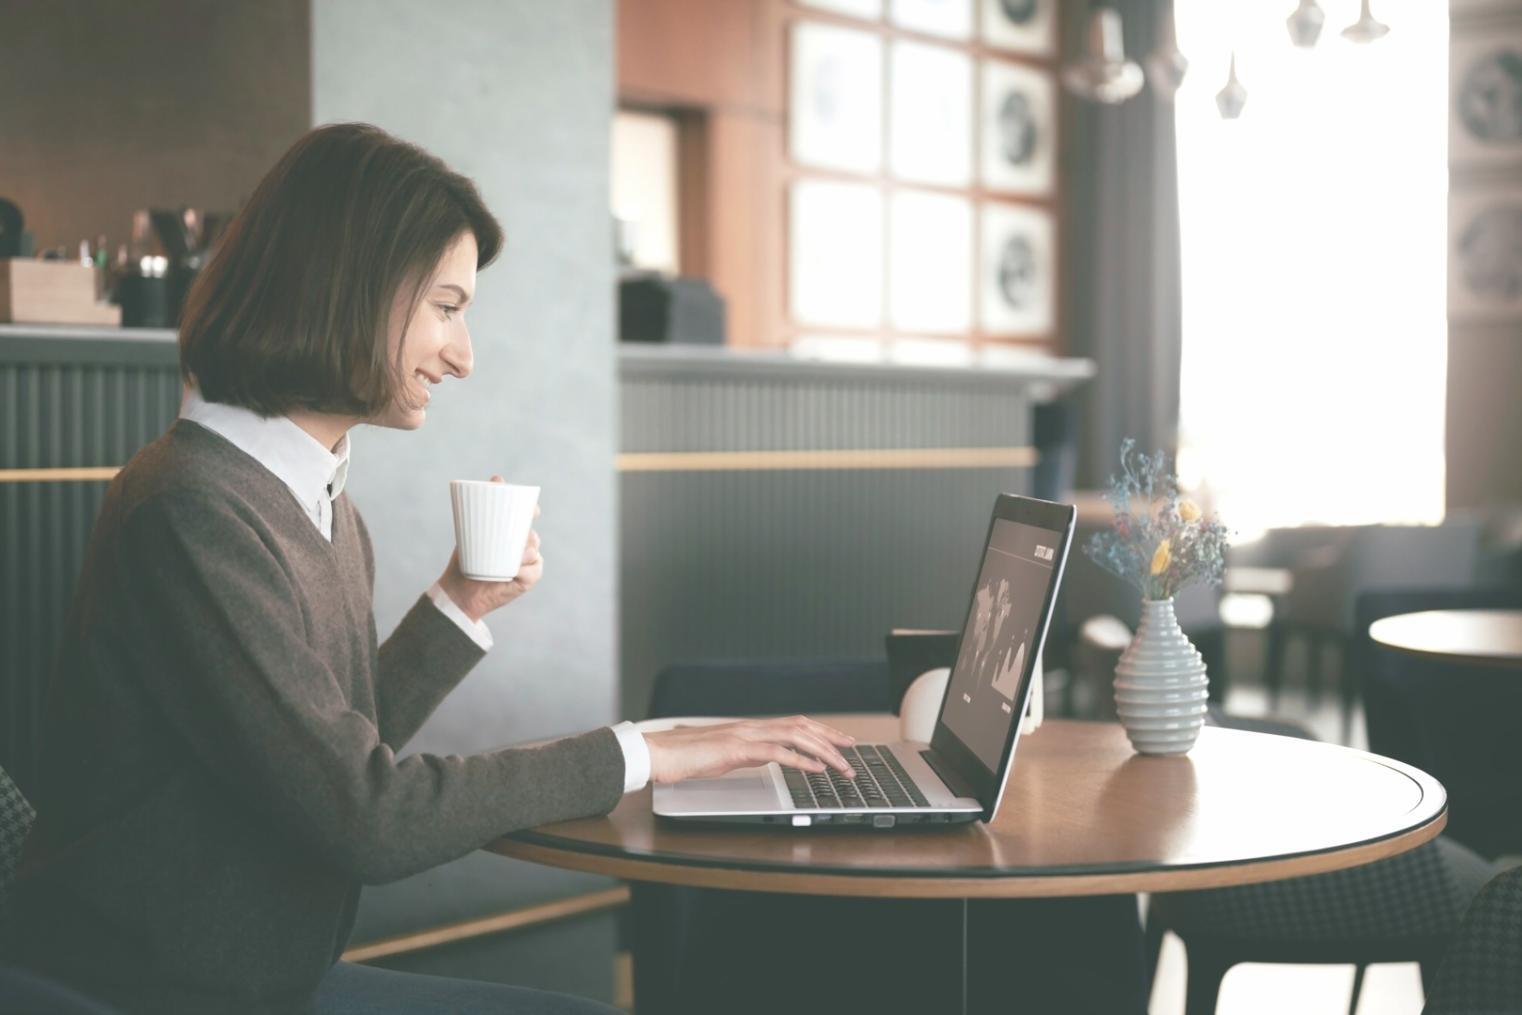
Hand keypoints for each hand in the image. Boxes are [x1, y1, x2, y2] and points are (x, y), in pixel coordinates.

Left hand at [436, 476, 541, 621]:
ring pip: (533, 549)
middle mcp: (523, 544)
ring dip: (526, 550)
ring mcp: (527, 561)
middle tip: (521, 532)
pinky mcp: (529, 578)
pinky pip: (534, 569)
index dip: (532, 509)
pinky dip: (525, 569)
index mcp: (512, 530)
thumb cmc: (466, 557)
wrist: (460, 590)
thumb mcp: (471, 529)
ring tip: (515, 555)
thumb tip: (498, 478)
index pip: (528, 515)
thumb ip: (483, 505)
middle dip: (528, 531)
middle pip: (531, 532)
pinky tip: (516, 569)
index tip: (530, 508)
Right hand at [643, 716, 857, 783]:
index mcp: (749, 729)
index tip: (840, 741)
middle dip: (831, 737)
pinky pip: (777, 752)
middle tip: (853, 749)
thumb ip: (746, 754)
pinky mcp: (737, 749)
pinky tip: (816, 768)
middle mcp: (751, 727)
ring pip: (795, 736)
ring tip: (842, 764)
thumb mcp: (723, 756)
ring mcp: (744, 735)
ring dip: (824, 750)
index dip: (820, 731)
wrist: (657, 753)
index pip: (793, 724)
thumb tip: (765, 758)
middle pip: (801, 726)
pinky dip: (801, 759)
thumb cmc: (683, 757)